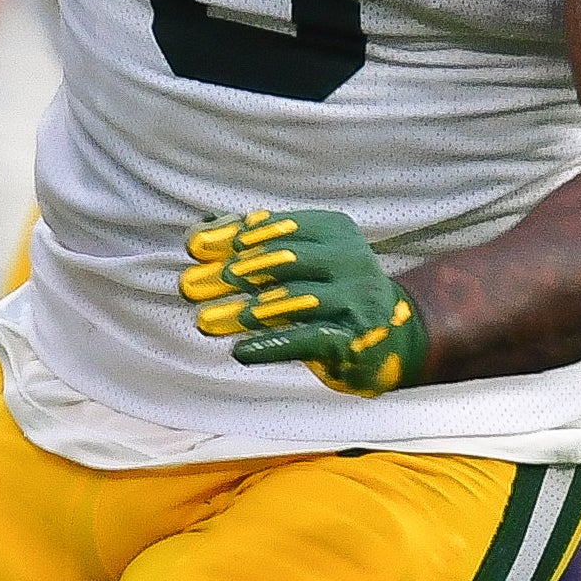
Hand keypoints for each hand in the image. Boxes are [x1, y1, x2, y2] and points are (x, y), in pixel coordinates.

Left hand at [180, 207, 425, 395]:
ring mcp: (357, 299)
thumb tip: (199, 231)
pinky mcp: (356, 338)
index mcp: (335, 230)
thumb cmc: (328, 292)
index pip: (278, 228)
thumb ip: (254, 242)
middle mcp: (351, 258)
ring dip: (243, 312)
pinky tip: (240, 353)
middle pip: (283, 261)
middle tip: (190, 287)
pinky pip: (308, 339)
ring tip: (204, 321)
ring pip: (293, 301)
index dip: (233, 237)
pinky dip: (271, 346)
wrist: (390, 338)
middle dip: (232, 273)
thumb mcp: (300, 260)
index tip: (192, 248)